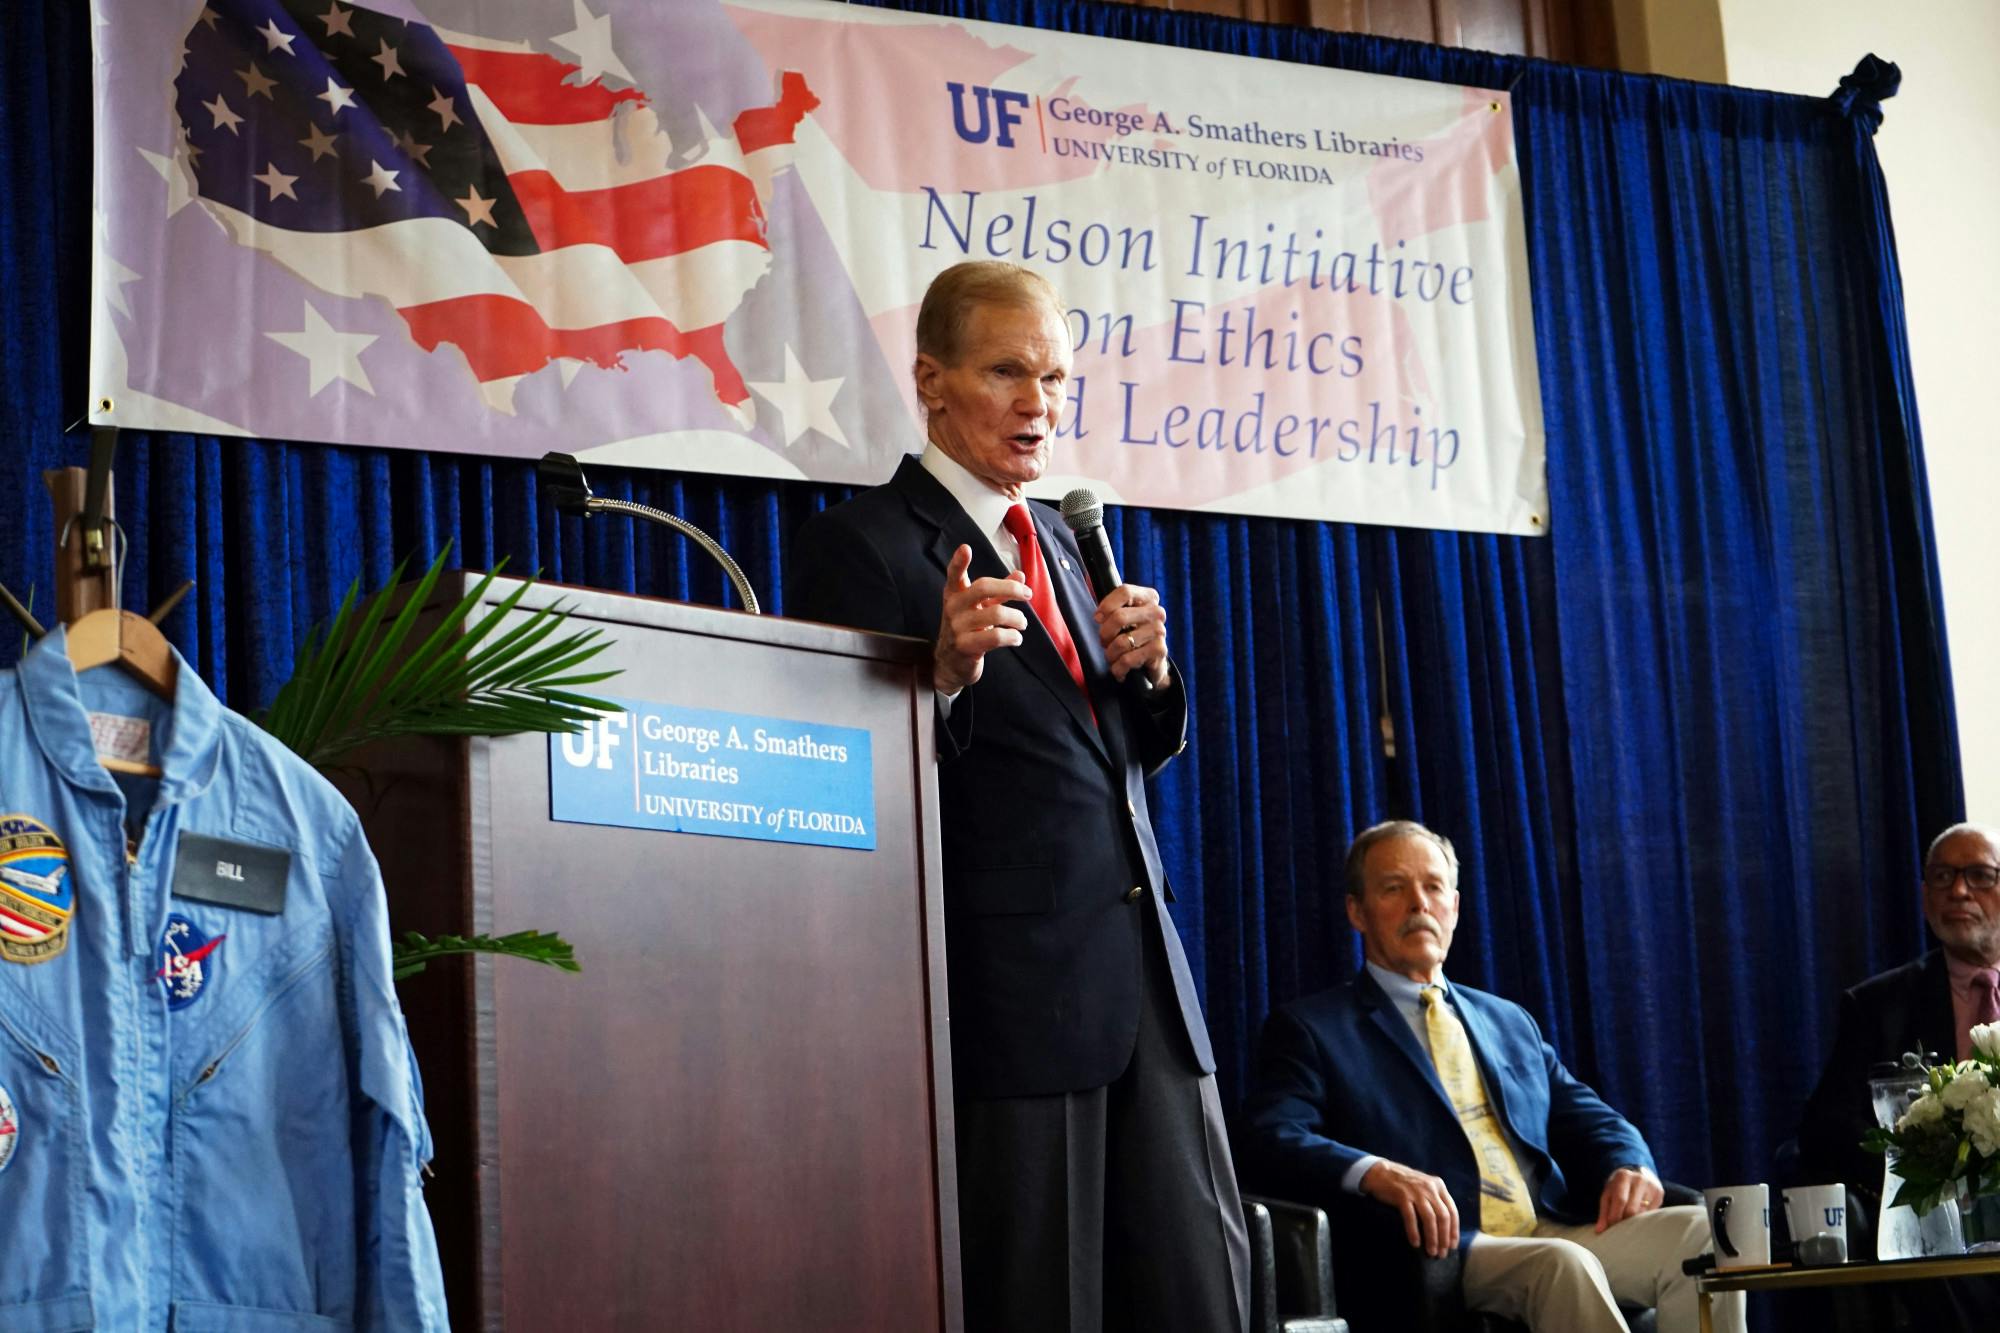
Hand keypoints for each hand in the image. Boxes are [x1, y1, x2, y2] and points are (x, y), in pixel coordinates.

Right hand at [933, 545, 1032, 694]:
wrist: (950, 663)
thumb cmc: (968, 629)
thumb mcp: (980, 608)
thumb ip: (1000, 592)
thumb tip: (1020, 575)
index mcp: (955, 594)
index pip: (954, 574)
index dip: (959, 561)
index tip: (966, 548)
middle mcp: (953, 607)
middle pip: (983, 588)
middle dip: (1011, 589)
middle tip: (1027, 594)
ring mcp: (957, 627)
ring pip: (996, 614)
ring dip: (1017, 618)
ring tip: (1023, 623)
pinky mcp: (965, 646)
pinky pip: (995, 637)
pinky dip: (1012, 636)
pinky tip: (1016, 637)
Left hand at [1093, 582, 1169, 687]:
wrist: (1151, 664)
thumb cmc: (1132, 637)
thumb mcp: (1122, 619)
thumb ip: (1112, 610)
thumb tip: (1098, 616)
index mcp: (1148, 598)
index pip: (1125, 591)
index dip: (1106, 605)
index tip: (1098, 618)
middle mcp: (1157, 612)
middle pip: (1119, 617)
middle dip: (1105, 634)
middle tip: (1105, 643)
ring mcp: (1159, 631)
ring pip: (1122, 642)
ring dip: (1111, 654)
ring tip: (1113, 658)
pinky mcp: (1159, 650)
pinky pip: (1128, 659)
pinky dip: (1118, 668)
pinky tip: (1120, 670)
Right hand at [1361, 1160, 1459, 1257]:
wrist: (1381, 1172)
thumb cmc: (1404, 1184)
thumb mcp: (1425, 1186)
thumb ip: (1436, 1200)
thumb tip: (1446, 1228)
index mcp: (1439, 1186)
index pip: (1452, 1211)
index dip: (1454, 1231)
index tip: (1452, 1246)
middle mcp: (1430, 1188)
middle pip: (1443, 1217)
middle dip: (1444, 1238)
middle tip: (1442, 1254)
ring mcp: (1416, 1191)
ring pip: (1430, 1218)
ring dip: (1432, 1238)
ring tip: (1431, 1251)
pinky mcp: (1402, 1195)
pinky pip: (1411, 1217)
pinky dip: (1414, 1232)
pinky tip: (1415, 1243)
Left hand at [1595, 1166, 1662, 1231]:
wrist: (1637, 1174)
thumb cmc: (1618, 1188)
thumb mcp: (1608, 1195)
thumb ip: (1604, 1213)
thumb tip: (1599, 1231)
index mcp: (1623, 1176)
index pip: (1620, 1200)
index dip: (1615, 1216)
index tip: (1611, 1225)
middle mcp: (1639, 1179)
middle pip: (1632, 1209)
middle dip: (1625, 1220)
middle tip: (1620, 1224)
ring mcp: (1652, 1186)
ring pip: (1643, 1213)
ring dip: (1634, 1220)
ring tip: (1629, 1219)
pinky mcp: (1660, 1193)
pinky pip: (1651, 1213)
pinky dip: (1643, 1217)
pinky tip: (1639, 1214)